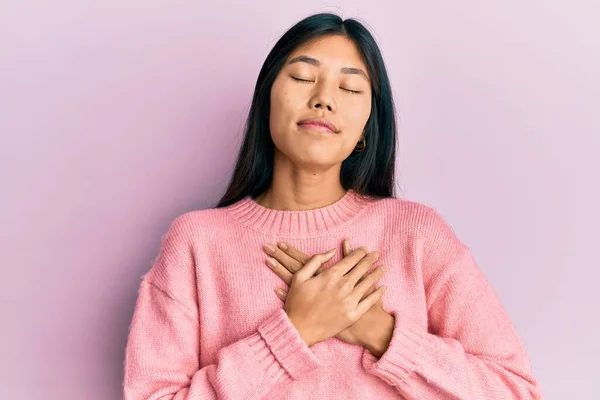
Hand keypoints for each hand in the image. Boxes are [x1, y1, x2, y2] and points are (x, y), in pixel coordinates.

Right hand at [264, 240, 387, 346]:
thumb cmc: (297, 302)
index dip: (359, 252)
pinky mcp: (353, 315)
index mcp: (331, 275)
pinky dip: (378, 294)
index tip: (365, 249)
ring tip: (384, 267)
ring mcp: (350, 301)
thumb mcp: (300, 276)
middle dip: (370, 259)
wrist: (299, 329)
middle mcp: (343, 286)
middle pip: (362, 268)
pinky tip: (383, 288)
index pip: (351, 259)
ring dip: (377, 273)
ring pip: (368, 283)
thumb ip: (316, 260)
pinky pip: (369, 302)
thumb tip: (331, 251)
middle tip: (377, 254)